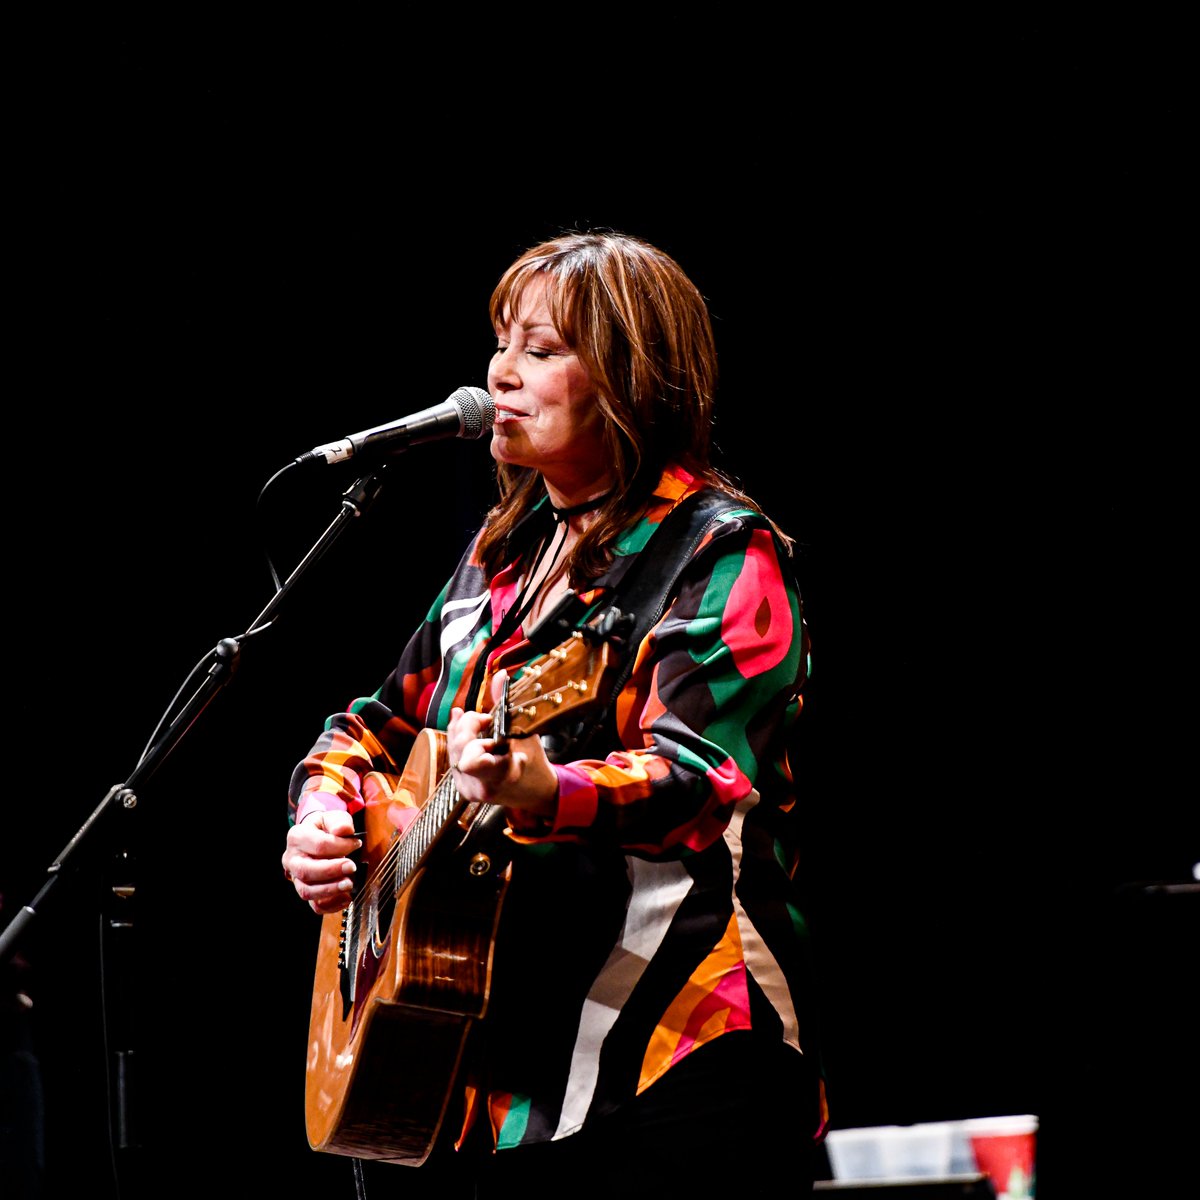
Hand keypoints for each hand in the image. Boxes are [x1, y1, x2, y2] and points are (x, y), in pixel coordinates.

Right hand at [282, 809, 360, 913]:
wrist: (317, 836)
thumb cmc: (326, 828)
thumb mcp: (333, 817)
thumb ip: (340, 821)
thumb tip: (344, 831)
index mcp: (297, 837)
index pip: (319, 845)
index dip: (340, 846)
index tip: (356, 844)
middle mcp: (291, 859)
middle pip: (307, 871)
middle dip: (332, 871)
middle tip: (352, 867)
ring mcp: (296, 877)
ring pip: (307, 891)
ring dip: (330, 890)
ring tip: (349, 884)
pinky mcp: (305, 890)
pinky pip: (314, 905)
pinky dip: (331, 905)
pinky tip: (347, 897)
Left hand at [447, 669, 558, 817]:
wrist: (536, 792)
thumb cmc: (535, 764)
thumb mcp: (525, 734)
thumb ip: (506, 705)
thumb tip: (498, 675)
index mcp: (498, 777)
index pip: (470, 761)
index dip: (473, 735)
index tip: (489, 722)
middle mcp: (478, 787)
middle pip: (457, 747)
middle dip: (468, 726)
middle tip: (486, 719)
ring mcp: (467, 789)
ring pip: (452, 750)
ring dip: (463, 731)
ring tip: (480, 722)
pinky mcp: (461, 786)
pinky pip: (452, 756)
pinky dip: (460, 739)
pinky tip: (467, 726)